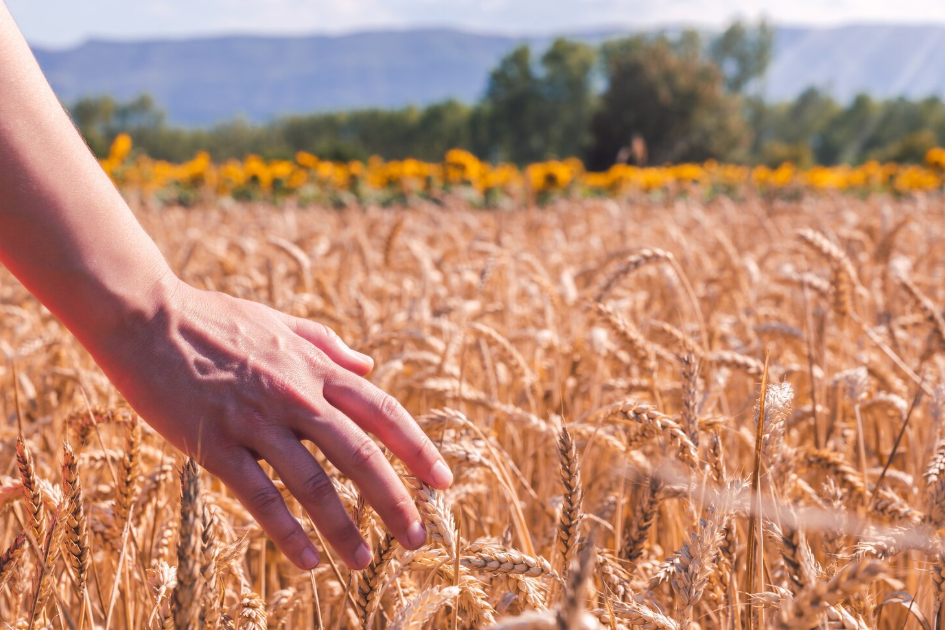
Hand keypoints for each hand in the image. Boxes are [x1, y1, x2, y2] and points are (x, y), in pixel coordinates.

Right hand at [89, 275, 451, 569]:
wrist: (145, 316)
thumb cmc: (215, 320)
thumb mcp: (280, 322)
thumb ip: (327, 345)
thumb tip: (368, 364)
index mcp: (316, 368)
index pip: (383, 412)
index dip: (417, 448)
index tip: (443, 482)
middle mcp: (296, 395)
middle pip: (359, 454)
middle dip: (394, 499)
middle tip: (417, 537)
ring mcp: (255, 420)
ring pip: (312, 483)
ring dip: (343, 527)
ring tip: (364, 562)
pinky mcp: (214, 442)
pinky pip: (258, 496)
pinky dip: (286, 532)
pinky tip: (307, 561)